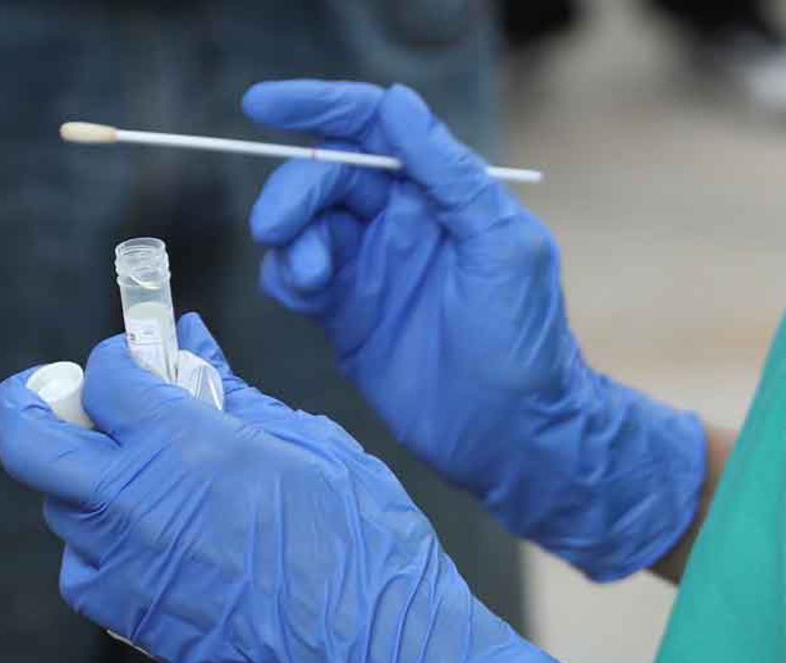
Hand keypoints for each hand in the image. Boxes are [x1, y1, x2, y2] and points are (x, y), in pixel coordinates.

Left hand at [0, 314, 611, 662]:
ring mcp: (125, 572)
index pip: (101, 376)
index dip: (118, 358)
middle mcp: (132, 506)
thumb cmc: (362, 543)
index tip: (143, 360)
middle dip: (36, 403)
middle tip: (77, 396)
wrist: (378, 659)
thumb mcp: (309, 444)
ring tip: (152, 478)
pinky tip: (168, 539)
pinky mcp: (133, 624)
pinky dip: (110, 543)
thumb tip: (191, 340)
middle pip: (27, 439)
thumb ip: (233, 391)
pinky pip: (90, 570)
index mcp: (181, 445)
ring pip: (61, 509)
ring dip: (88, 480)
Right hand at [246, 80, 706, 580]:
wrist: (511, 435)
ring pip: (302, 225)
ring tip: (313, 280)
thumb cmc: (524, 341)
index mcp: (442, 193)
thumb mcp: (499, 246)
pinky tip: (306, 296)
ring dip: (290, 240)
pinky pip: (294, 276)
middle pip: (325, 176)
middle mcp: (401, 223)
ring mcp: (369, 269)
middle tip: (277, 228)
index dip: (318, 106)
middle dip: (293, 191)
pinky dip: (285, 275)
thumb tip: (396, 103)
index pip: (373, 126)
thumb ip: (448, 174)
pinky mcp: (343, 316)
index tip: (261, 104)